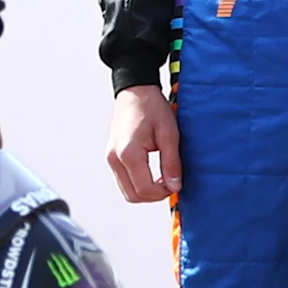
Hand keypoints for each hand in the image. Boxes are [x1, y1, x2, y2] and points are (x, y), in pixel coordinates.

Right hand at [106, 84, 181, 202]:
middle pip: (133, 196)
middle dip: (154, 196)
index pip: (144, 189)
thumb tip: (175, 186)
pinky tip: (154, 174)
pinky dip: (139, 184)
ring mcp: (110, 158)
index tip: (176, 185)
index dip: (163, 193)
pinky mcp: (112, 157)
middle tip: (171, 184)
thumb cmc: (152, 107)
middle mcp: (114, 158)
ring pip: (127, 191)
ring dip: (146, 191)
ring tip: (164, 179)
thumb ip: (171, 163)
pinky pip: (124, 181)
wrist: (136, 91)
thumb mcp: (169, 134)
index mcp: (128, 153)